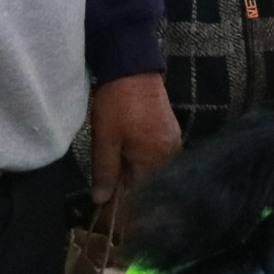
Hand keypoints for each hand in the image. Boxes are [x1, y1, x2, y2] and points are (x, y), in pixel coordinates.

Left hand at [88, 74, 180, 204]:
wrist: (133, 66)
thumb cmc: (117, 103)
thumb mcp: (105, 139)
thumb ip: (105, 172)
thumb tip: (101, 201)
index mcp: (156, 160)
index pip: (140, 194)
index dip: (120, 202)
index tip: (103, 206)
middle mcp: (170, 155)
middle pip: (147, 184)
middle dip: (126, 188)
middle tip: (104, 186)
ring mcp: (172, 142)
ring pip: (150, 170)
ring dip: (132, 173)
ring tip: (113, 169)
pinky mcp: (169, 131)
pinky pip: (154, 156)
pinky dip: (139, 160)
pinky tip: (125, 155)